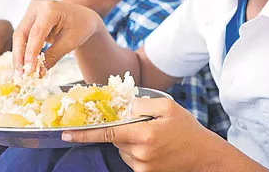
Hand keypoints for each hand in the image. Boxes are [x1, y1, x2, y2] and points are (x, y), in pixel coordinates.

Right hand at [13, 0, 103, 72]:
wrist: (83, 17)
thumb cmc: (80, 27)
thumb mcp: (70, 43)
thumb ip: (53, 56)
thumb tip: (38, 73)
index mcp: (50, 8)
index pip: (36, 33)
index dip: (31, 52)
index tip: (29, 70)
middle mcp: (37, 6)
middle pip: (22, 33)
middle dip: (20, 56)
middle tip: (20, 74)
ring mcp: (31, 11)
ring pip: (19, 36)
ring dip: (19, 55)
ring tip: (21, 73)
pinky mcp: (28, 19)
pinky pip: (22, 37)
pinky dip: (23, 51)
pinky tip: (23, 65)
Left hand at [62, 98, 234, 171]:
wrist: (204, 156)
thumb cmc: (186, 128)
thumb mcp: (167, 106)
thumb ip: (142, 104)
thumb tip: (122, 108)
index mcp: (144, 134)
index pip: (107, 132)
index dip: (84, 134)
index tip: (65, 134)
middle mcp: (140, 154)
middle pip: (116, 138)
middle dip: (123, 130)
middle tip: (144, 126)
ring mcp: (143, 168)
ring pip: (123, 150)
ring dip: (131, 142)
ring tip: (155, 139)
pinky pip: (131, 160)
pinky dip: (137, 152)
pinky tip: (155, 149)